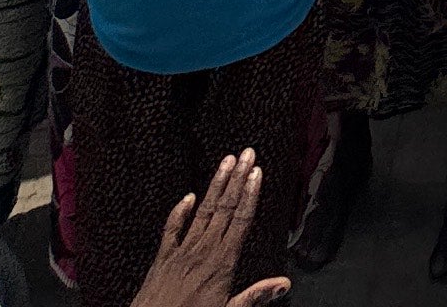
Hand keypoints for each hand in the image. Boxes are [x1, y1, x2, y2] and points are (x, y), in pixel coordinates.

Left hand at [131, 148, 289, 306]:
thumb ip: (255, 295)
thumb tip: (283, 284)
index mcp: (221, 264)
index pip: (240, 221)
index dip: (250, 195)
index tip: (257, 173)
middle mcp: (203, 251)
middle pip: (225, 208)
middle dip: (237, 179)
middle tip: (247, 154)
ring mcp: (182, 251)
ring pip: (203, 211)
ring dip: (216, 185)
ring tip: (227, 162)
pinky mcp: (163, 257)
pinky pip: (172, 228)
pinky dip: (180, 211)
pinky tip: (188, 197)